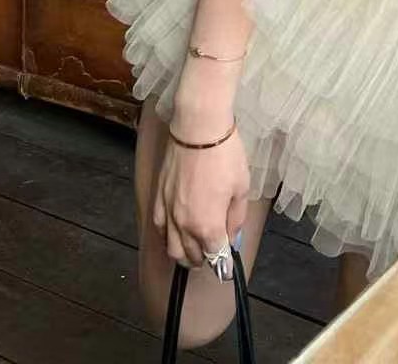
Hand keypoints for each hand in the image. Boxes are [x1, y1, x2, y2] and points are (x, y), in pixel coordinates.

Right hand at [152, 120, 249, 274]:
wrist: (197, 129)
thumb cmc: (225, 155)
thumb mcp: (241, 187)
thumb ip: (236, 218)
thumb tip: (232, 237)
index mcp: (208, 226)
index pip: (215, 257)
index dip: (224, 265)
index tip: (228, 268)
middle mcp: (184, 226)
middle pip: (191, 258)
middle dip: (204, 260)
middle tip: (214, 254)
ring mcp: (167, 214)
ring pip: (172, 250)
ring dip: (184, 255)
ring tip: (196, 249)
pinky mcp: (157, 200)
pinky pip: (160, 231)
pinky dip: (169, 239)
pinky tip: (177, 233)